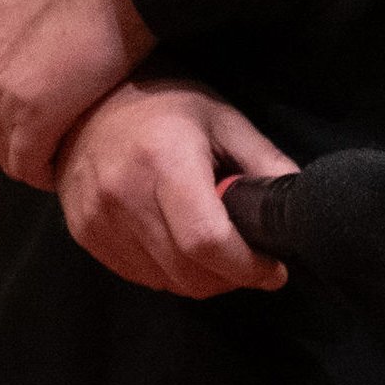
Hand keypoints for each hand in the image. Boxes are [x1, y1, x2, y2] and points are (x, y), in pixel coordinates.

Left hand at [0, 0, 152, 186]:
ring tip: (61, 151)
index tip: (31, 109)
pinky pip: (29, 163)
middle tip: (50, 132)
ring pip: (5, 147)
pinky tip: (65, 165)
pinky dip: (44, 171)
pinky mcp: (36, 116)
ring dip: (30, 154)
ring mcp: (1, 93)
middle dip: (11, 132)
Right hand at [55, 76, 294, 298]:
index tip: (272, 269)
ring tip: (210, 248)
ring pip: (166, 283)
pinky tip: (174, 243)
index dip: (247, 267)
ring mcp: (97, 218)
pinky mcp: (83, 233)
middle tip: (245, 259)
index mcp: (163, 161)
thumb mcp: (224, 121)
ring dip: (199, 278)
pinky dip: (167, 273)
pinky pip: (139, 278)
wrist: (81, 101)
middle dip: (230, 278)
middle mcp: (123, 194)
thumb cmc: (164, 105)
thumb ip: (266, 165)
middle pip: (189, 273)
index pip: (206, 240)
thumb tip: (304, 207)